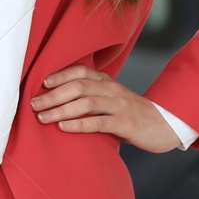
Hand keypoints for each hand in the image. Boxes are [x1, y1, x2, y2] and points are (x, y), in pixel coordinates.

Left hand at [29, 65, 183, 152]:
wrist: (165, 125)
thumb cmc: (131, 115)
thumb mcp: (112, 101)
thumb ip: (92, 98)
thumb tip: (58, 102)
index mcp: (107, 82)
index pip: (81, 71)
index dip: (60, 75)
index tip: (41, 83)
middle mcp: (112, 90)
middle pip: (78, 86)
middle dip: (53, 95)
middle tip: (33, 104)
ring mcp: (119, 106)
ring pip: (86, 102)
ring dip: (61, 109)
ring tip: (43, 117)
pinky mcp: (125, 123)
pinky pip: (99, 122)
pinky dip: (79, 124)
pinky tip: (64, 127)